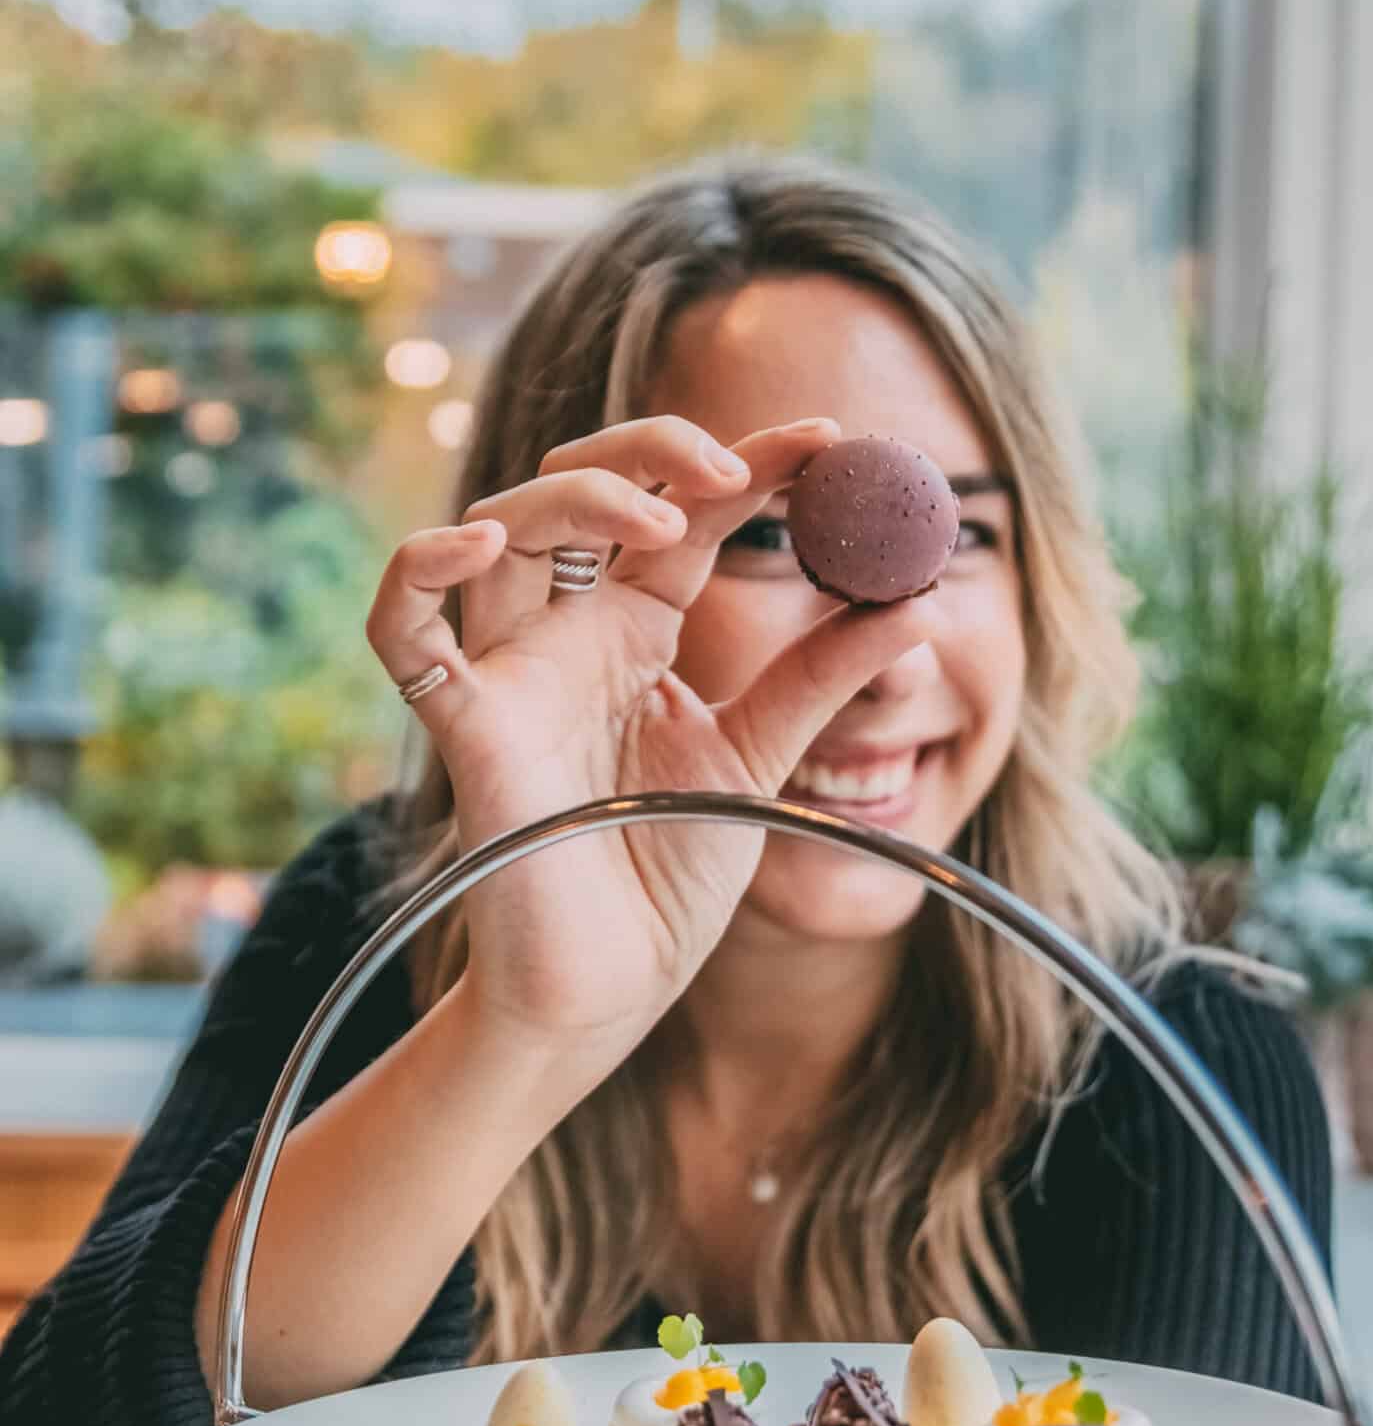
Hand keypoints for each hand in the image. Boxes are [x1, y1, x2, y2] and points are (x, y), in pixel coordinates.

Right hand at [366, 415, 938, 1106]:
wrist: (615, 987)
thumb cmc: (667, 875)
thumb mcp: (761, 755)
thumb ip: (822, 676)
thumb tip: (916, 600)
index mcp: (639, 629)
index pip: (688, 512)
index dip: (753, 462)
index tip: (831, 438)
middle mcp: (569, 632)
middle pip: (580, 486)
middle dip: (653, 449)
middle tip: (740, 472)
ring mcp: (513, 670)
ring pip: (500, 526)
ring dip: (579, 497)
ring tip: (666, 526)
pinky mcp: (466, 724)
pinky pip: (403, 630)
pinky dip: (420, 571)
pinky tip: (477, 543)